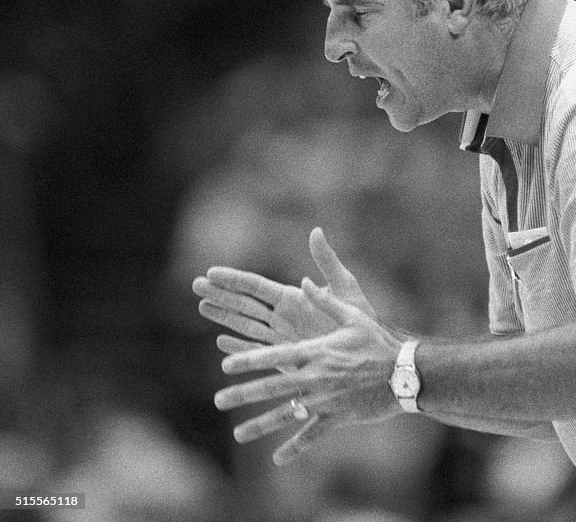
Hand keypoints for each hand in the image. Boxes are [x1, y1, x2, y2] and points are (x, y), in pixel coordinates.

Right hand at [193, 227, 375, 355]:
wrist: (368, 350)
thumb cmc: (359, 316)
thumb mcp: (344, 286)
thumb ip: (327, 261)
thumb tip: (315, 230)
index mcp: (293, 297)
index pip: (256, 286)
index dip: (234, 279)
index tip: (211, 271)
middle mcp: (282, 316)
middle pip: (244, 304)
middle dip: (220, 294)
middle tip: (195, 285)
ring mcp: (281, 337)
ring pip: (245, 325)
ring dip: (223, 317)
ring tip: (201, 305)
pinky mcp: (284, 358)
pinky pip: (257, 351)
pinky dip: (239, 347)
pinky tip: (222, 342)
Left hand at [213, 279, 403, 463]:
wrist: (405, 373)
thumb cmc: (379, 341)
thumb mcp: (354, 316)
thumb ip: (325, 302)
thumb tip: (304, 281)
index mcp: (318, 351)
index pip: (276, 355)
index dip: (249, 359)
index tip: (225, 365)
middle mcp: (316, 377)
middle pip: (272, 386)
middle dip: (243, 393)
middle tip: (219, 400)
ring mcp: (325, 400)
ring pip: (286, 415)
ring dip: (259, 425)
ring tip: (237, 434)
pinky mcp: (337, 417)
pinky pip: (311, 435)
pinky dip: (294, 448)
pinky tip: (277, 459)